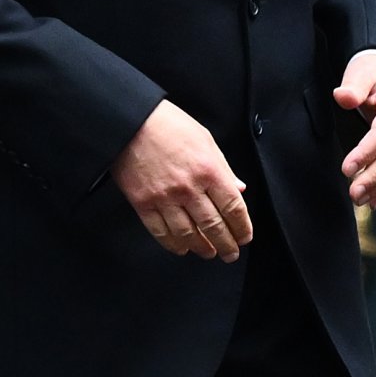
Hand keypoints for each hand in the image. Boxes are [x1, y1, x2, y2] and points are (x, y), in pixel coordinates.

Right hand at [111, 100, 251, 261]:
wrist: (131, 122)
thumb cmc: (170, 126)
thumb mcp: (205, 140)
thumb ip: (223, 168)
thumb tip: (239, 188)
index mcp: (209, 170)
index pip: (233, 207)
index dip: (242, 227)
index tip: (245, 237)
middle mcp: (189, 188)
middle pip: (213, 225)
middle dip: (225, 244)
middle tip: (230, 254)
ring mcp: (165, 198)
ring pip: (188, 234)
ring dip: (201, 247)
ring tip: (208, 253)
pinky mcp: (143, 204)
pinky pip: (160, 232)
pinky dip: (173, 244)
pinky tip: (181, 248)